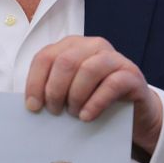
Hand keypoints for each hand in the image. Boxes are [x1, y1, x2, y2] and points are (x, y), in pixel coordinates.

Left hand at [24, 36, 162, 157]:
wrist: (132, 111)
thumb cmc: (93, 99)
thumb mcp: (69, 91)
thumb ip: (52, 89)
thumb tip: (31, 105)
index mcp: (72, 46)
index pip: (45, 57)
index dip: (35, 82)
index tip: (33, 106)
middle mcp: (93, 46)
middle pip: (65, 62)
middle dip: (54, 90)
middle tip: (54, 111)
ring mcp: (115, 58)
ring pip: (88, 69)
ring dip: (75, 96)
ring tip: (73, 114)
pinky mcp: (132, 75)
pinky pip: (112, 84)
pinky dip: (95, 102)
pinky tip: (87, 116)